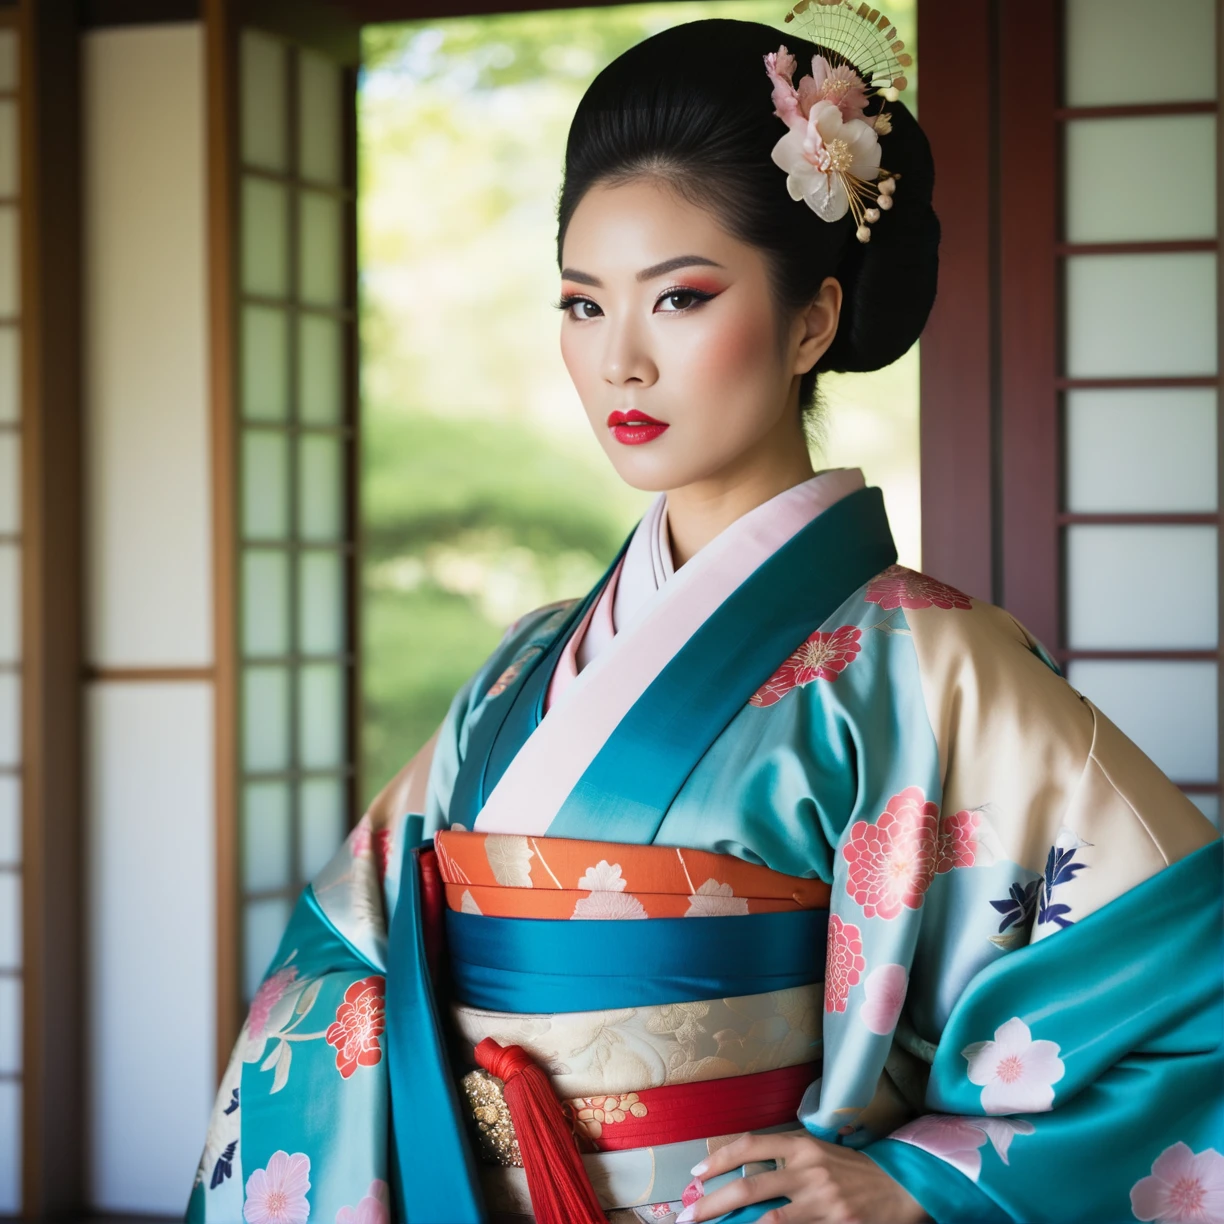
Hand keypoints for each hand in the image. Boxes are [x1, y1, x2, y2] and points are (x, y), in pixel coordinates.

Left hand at [675, 1130, 928, 1223]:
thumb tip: (741, 1173)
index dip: (719, 1159)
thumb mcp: (818, 1153)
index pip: (750, 1146)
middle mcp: (808, 1170)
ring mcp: (822, 1201)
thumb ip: (785, 1160)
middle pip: (750, 1187)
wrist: (900, 1187)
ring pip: (768, 1220)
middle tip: (689, 1215)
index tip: (696, 1175)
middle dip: (714, 1203)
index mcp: (802, 1145)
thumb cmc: (853, 1170)